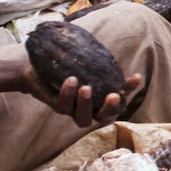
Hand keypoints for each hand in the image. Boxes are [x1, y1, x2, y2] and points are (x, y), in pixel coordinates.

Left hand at [23, 67, 143, 127]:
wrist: (36, 69)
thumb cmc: (65, 66)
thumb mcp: (84, 63)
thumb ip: (99, 62)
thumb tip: (109, 51)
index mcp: (99, 99)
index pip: (120, 97)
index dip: (129, 90)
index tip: (135, 77)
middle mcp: (88, 109)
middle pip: (105, 119)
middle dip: (110, 109)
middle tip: (113, 96)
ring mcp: (72, 110)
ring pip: (82, 119)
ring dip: (85, 104)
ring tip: (86, 87)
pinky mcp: (57, 107)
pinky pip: (63, 105)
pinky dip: (68, 94)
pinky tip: (71, 80)